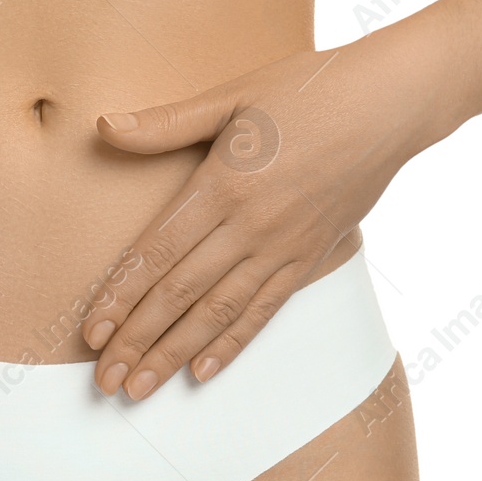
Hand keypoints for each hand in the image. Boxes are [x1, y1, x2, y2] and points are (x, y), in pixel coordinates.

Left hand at [82, 36, 444, 399]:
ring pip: (218, 314)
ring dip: (173, 356)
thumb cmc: (308, 90)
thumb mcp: (233, 96)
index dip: (120, 296)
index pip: (158, 254)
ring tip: (139, 389)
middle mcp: (250, 227)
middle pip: (180, 295)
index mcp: (222, 186)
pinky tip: (201, 372)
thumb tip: (105, 127)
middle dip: (136, 341)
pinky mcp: (309, 258)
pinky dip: (231, 344)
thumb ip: (167, 123)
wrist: (391, 105)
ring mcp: (283, 248)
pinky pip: (264, 311)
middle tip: (104, 381)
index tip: (90, 331)